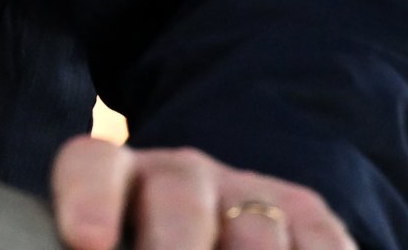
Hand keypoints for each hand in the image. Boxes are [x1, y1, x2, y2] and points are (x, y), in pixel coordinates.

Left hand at [51, 139, 353, 249]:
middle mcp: (180, 175)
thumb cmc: (144, 243)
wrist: (226, 227)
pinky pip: (321, 244)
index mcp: (117, 179)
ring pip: (256, 230)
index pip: (93, 167)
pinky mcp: (308, 216)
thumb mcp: (124, 239)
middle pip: (178, 198)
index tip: (86, 244)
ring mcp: (249, 192)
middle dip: (175, 248)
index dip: (88, 202)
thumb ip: (113, 242)